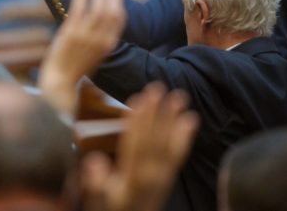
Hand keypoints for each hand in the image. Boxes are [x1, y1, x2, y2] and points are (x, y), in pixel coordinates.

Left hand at [39, 0, 125, 113]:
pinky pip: (79, 9)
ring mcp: (85, 36)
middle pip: (111, 10)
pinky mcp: (70, 33)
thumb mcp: (96, 52)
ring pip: (97, 8)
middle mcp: (100, 40)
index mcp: (109, 45)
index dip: (119, 1)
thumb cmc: (77, 66)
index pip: (119, 18)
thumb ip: (102, 36)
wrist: (60, 80)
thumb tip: (103, 17)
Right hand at [81, 83, 198, 210]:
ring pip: (168, 144)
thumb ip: (95, 184)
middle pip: (154, 139)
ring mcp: (161, 177)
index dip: (138, 120)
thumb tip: (95, 161)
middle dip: (156, 112)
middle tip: (159, 87)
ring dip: (173, 119)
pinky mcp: (167, 178)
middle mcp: (150, 176)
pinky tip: (191, 120)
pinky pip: (178, 156)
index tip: (140, 97)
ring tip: (179, 97)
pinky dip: (185, 137)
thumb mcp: (97, 202)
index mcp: (131, 178)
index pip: (135, 143)